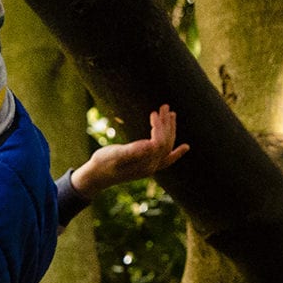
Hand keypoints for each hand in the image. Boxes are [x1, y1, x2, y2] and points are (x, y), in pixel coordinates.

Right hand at [73, 105, 189, 197]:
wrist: (96, 176)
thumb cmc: (102, 163)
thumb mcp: (114, 155)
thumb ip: (132, 151)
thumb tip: (150, 144)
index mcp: (145, 164)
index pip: (160, 143)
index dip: (159, 127)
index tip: (154, 113)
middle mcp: (152, 167)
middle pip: (166, 143)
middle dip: (167, 124)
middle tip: (165, 106)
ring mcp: (151, 167)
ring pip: (167, 147)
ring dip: (171, 130)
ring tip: (172, 113)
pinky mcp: (148, 165)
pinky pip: (167, 159)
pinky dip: (176, 152)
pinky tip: (185, 146)